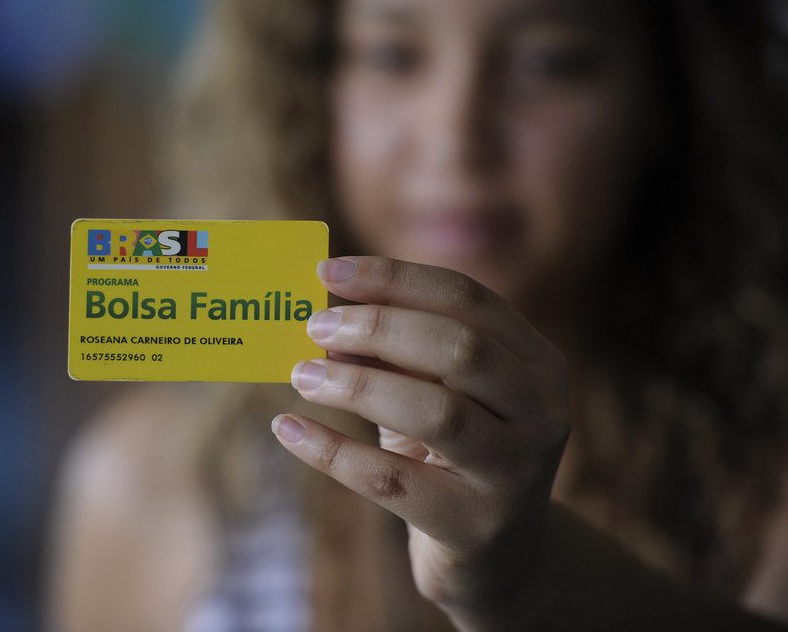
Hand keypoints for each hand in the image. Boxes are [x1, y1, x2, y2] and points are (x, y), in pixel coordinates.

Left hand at [272, 256, 569, 629]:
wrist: (497, 559)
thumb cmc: (454, 454)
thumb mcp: (434, 395)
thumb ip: (394, 357)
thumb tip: (325, 323)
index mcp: (536, 361)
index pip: (466, 298)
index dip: (394, 278)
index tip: (329, 271)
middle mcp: (541, 411)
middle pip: (459, 348)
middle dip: (377, 327)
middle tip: (315, 326)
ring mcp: (515, 473)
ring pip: (437, 412)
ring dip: (356, 387)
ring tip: (301, 374)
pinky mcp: (475, 526)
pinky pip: (392, 481)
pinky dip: (331, 451)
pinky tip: (288, 428)